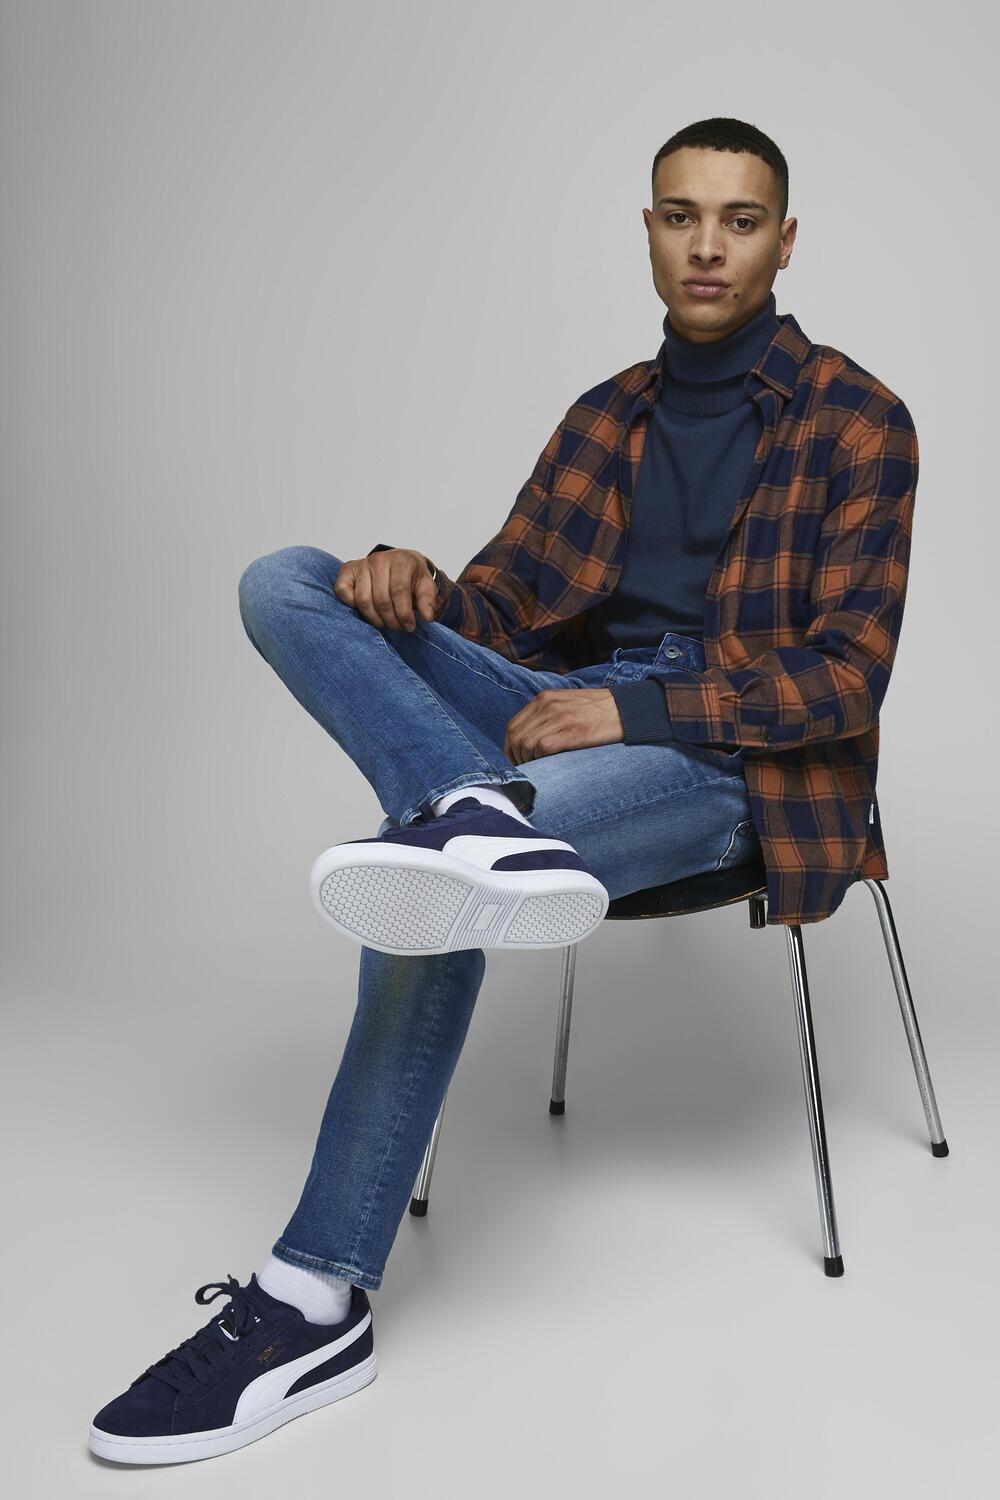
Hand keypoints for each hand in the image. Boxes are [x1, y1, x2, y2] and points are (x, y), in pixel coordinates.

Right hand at [334, 548, 436, 630]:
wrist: (400, 561)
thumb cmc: (412, 576)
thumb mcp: (426, 585)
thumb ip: (427, 600)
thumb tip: (427, 617)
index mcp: (400, 561)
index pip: (399, 591)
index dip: (404, 613)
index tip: (409, 627)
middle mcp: (379, 560)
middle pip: (381, 599)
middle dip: (391, 620)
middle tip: (398, 628)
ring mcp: (362, 564)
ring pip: (363, 600)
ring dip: (374, 618)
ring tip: (385, 623)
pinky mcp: (347, 570)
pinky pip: (343, 591)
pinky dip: (351, 604)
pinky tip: (366, 611)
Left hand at [503, 687, 623, 763]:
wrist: (627, 710)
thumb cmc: (598, 711)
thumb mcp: (567, 702)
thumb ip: (547, 714)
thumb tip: (528, 737)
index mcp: (545, 698)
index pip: (513, 725)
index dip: (510, 747)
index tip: (516, 760)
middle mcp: (549, 705)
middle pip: (516, 736)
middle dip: (516, 757)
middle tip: (525, 769)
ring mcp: (561, 717)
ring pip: (526, 743)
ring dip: (527, 760)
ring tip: (537, 768)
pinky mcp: (573, 732)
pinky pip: (542, 747)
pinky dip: (540, 759)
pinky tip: (548, 764)